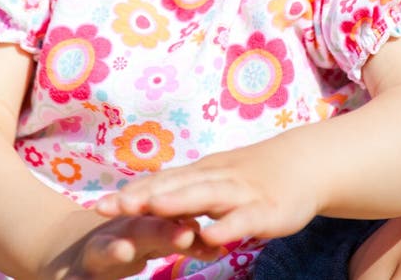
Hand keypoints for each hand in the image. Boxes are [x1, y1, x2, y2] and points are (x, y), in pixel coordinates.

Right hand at [52, 214, 220, 279]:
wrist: (70, 247)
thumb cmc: (125, 242)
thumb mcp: (152, 240)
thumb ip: (180, 242)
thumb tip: (217, 247)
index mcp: (139, 222)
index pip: (166, 217)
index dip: (186, 219)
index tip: (206, 226)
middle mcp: (116, 233)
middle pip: (138, 228)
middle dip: (160, 230)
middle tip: (184, 235)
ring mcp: (93, 253)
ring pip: (103, 249)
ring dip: (114, 249)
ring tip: (125, 251)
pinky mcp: (74, 275)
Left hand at [96, 137, 319, 247]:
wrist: (302, 164)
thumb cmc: (253, 177)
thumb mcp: (215, 182)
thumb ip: (187, 192)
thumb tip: (150, 202)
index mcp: (201, 174)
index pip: (160, 182)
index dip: (130, 194)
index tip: (98, 206)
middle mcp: (215, 178)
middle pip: (174, 186)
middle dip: (142, 197)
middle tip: (110, 207)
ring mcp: (240, 192)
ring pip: (205, 196)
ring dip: (178, 203)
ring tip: (150, 210)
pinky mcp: (265, 209)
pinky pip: (243, 218)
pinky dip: (226, 226)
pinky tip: (209, 237)